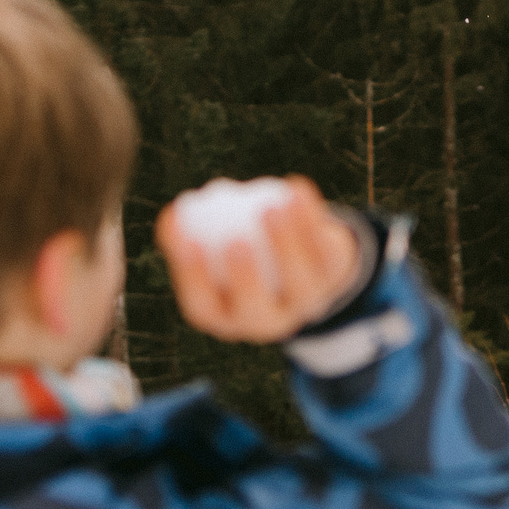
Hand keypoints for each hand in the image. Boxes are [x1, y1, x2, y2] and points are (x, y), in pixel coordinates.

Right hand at [159, 178, 364, 343]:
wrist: (299, 259)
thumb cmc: (239, 250)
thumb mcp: (210, 248)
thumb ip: (190, 234)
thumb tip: (173, 212)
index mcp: (226, 317)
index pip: (203, 306)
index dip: (193, 277)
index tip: (188, 239)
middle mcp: (266, 321)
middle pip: (255, 309)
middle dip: (245, 279)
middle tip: (234, 239)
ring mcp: (305, 304)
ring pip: (300, 281)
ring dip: (286, 243)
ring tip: (269, 206)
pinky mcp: (335, 278)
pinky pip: (324, 249)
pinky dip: (310, 216)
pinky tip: (295, 186)